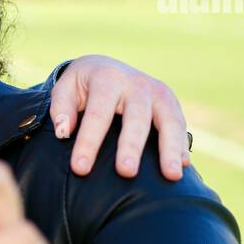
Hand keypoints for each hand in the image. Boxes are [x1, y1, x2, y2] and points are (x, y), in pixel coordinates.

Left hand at [50, 55, 189, 180]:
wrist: (108, 67)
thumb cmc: (83, 86)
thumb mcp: (66, 88)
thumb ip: (61, 107)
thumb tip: (63, 131)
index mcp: (107, 78)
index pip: (97, 113)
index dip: (88, 141)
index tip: (80, 168)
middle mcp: (137, 84)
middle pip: (136, 117)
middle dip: (131, 145)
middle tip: (126, 172)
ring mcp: (159, 93)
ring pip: (169, 120)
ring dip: (170, 148)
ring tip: (171, 175)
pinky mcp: (172, 104)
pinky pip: (180, 125)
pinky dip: (182, 146)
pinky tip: (182, 167)